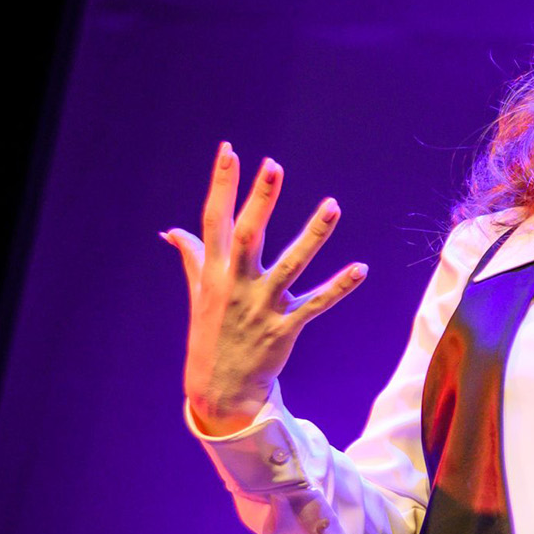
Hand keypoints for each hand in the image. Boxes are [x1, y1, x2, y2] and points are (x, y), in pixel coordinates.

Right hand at [162, 142, 365, 435]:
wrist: (218, 384)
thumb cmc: (211, 330)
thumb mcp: (199, 291)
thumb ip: (193, 257)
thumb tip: (172, 232)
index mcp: (214, 270)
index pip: (215, 218)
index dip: (221, 184)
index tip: (229, 149)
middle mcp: (235, 283)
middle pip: (248, 234)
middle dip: (260, 200)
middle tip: (273, 165)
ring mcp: (260, 306)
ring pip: (290, 265)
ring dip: (313, 235)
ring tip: (333, 205)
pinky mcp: (284, 327)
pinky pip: (316, 304)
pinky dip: (339, 287)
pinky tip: (361, 269)